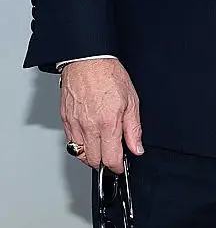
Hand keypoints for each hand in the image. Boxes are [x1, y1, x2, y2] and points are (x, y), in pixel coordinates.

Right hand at [60, 59, 143, 173]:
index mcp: (108, 123)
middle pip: (94, 161)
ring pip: (81, 154)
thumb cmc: (109, 75)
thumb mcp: (132, 100)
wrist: (88, 60)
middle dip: (105, 162)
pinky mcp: (65, 121)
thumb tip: (136, 148)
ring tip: (101, 146)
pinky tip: (89, 137)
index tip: (120, 166)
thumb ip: (134, 128)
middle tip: (112, 155)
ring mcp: (75, 125)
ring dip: (92, 155)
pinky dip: (80, 145)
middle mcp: (89, 127)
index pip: (111, 158)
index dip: (117, 167)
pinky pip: (71, 142)